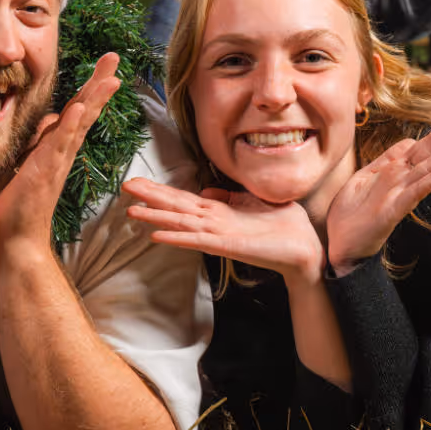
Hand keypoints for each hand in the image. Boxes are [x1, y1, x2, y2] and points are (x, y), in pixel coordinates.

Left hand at [0, 53, 120, 252]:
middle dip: (100, 83)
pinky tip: (78, 108)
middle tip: (114, 56)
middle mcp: (63, 151)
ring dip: (94, 99)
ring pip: (80, 124)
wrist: (15, 239)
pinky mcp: (45, 172)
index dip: (90, 86)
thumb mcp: (25, 161)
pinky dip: (70, 126)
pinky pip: (60, 145)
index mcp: (57, 146)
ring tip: (110, 77)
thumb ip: (38, 140)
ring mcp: (57, 161)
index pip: (78, 109)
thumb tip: (49, 119)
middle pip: (86, 110)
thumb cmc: (16, 203)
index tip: (105, 64)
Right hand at [124, 179, 325, 283]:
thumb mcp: (255, 201)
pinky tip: (158, 235)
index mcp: (219, 211)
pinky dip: (177, 237)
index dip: (160, 190)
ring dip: (156, 217)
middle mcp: (213, 223)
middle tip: (125, 187)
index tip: (138, 181)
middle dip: (150, 197)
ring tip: (132, 211)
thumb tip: (209, 189)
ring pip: (181, 222)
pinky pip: (197, 240)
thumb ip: (232, 196)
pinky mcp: (227, 246)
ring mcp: (218, 235)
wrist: (306, 248)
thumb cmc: (284, 224)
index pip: (183, 198)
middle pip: (175, 207)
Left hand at [326, 110, 430, 274]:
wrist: (338, 245)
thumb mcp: (365, 177)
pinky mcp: (394, 211)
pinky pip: (415, 191)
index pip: (421, 145)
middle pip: (428, 152)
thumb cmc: (350, 213)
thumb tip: (410, 140)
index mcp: (394, 171)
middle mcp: (401, 181)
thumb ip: (387, 160)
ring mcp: (400, 195)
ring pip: (427, 169)